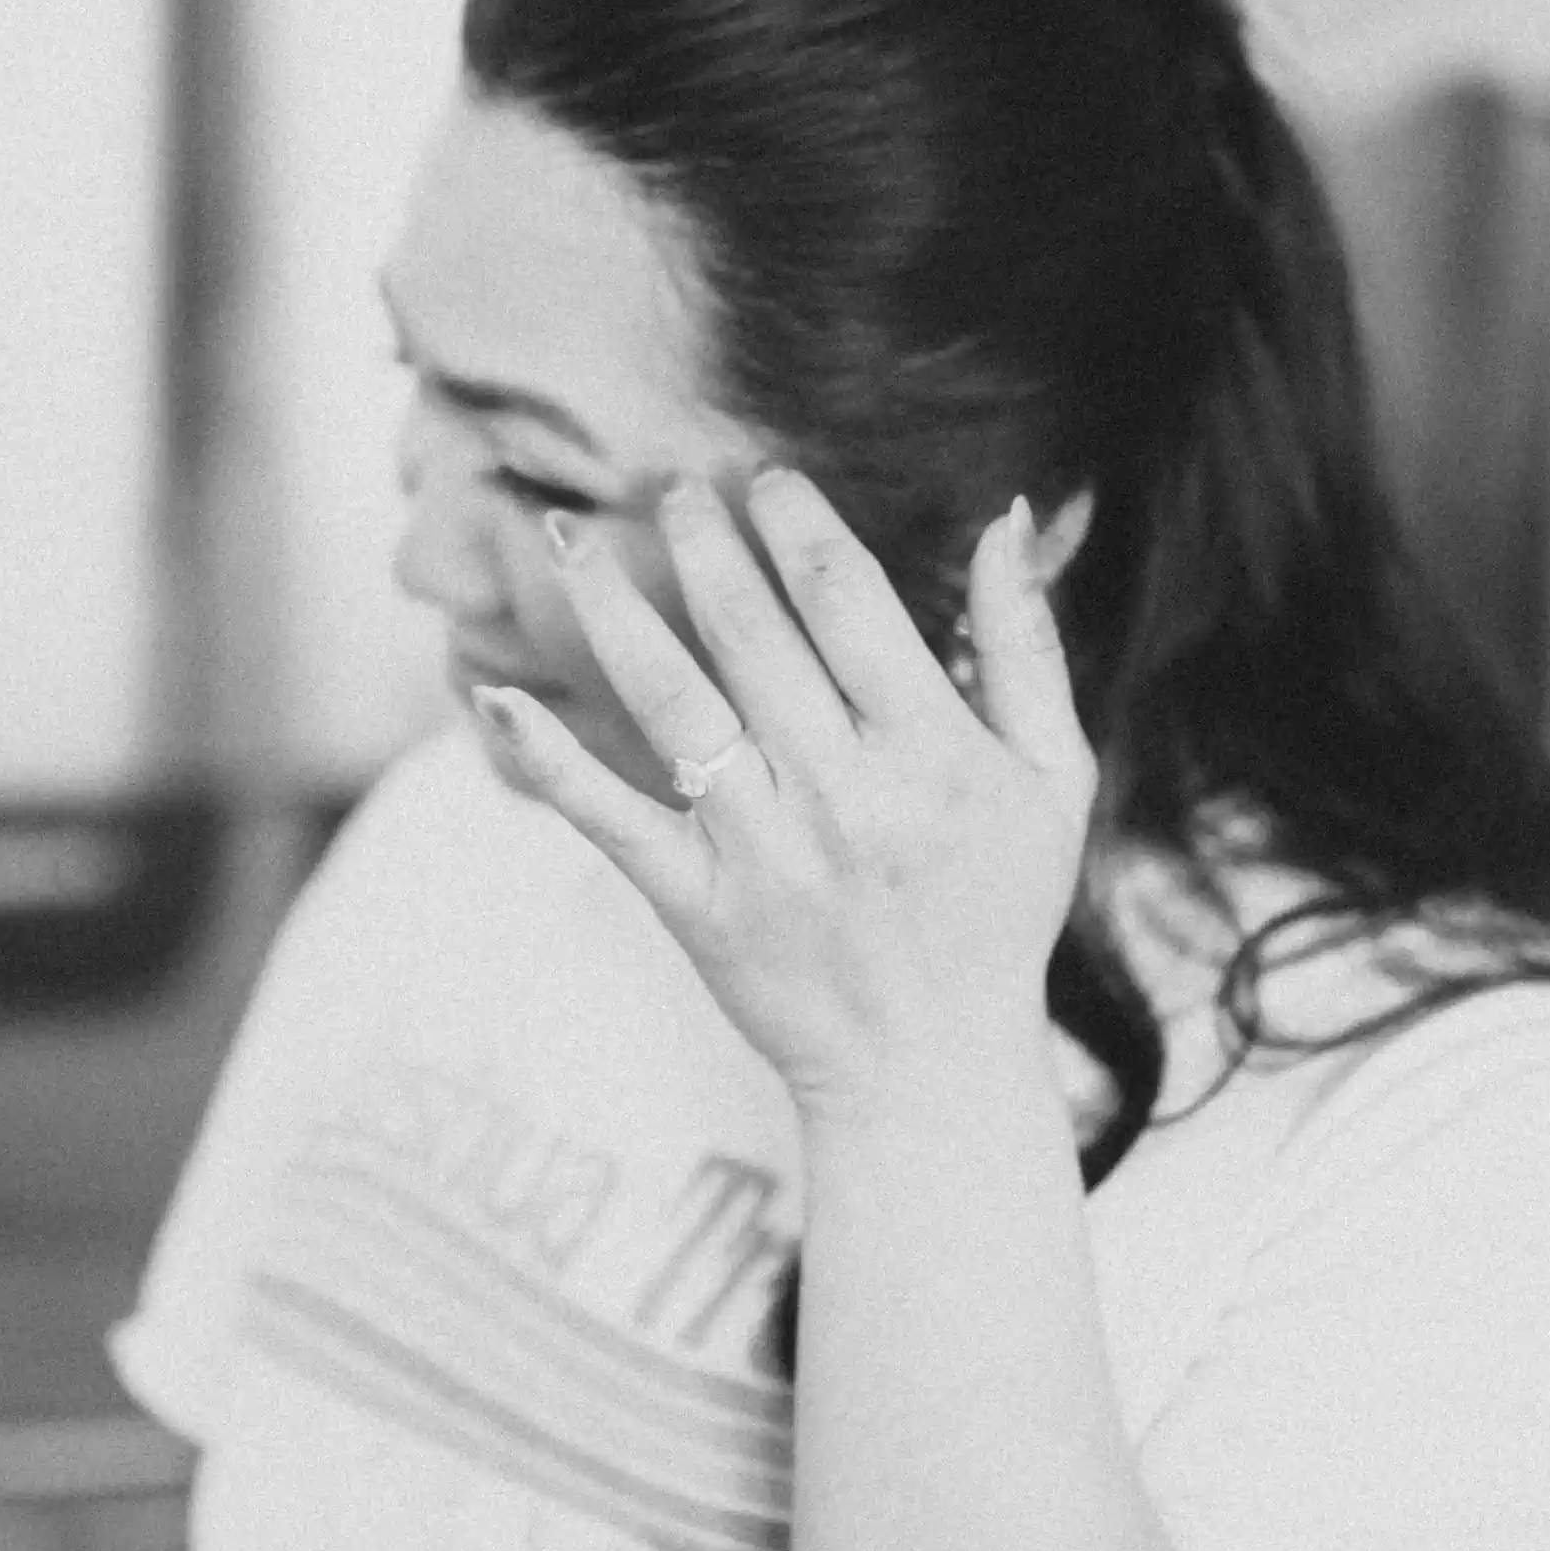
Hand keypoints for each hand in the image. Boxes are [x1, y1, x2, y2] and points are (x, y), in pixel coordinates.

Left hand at [472, 468, 1096, 1120]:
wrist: (928, 1068)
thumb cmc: (996, 911)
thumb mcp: (1053, 780)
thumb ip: (1026, 647)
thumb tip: (1008, 518)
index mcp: (930, 753)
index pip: (847, 600)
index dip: (798, 525)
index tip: (768, 482)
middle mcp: (841, 793)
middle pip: (750, 632)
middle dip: (703, 543)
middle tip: (674, 488)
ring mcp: (760, 850)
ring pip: (670, 700)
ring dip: (613, 607)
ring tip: (570, 535)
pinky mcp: (695, 904)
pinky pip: (609, 819)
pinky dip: (548, 759)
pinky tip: (497, 696)